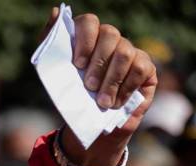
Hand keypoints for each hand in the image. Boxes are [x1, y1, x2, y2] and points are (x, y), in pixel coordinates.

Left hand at [44, 9, 156, 165]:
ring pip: (125, 53)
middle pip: (110, 34)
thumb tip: (56, 12)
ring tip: (102, 102)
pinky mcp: (145, 66)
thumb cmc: (72, 95)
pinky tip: (117, 102)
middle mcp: (111, 39)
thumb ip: (50, 44)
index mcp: (88, 36)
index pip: (89, 22)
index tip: (78, 64)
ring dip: (112, 80)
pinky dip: (127, 87)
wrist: (91, 124)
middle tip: (89, 86)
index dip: (85, 40)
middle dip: (98, 63)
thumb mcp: (55, 73)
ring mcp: (130, 51)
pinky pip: (140, 68)